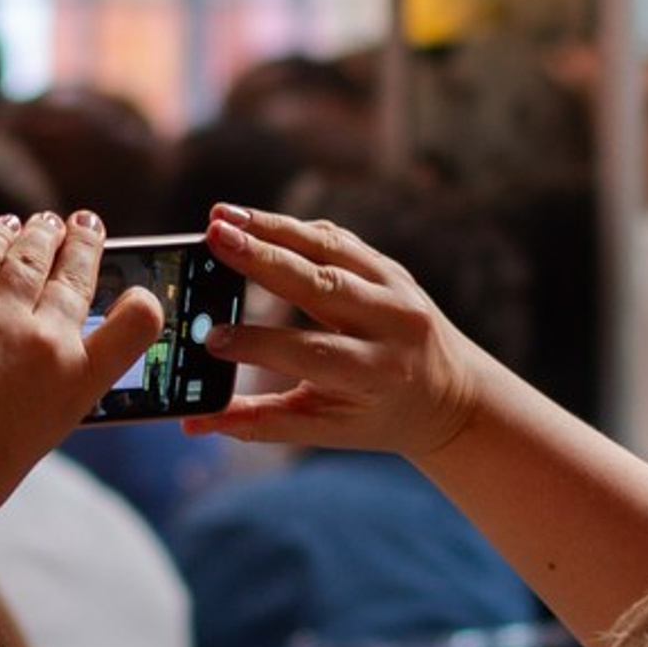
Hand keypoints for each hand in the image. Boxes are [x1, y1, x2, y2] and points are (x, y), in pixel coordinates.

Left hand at [0, 209, 162, 511]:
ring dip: (41, 234)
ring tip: (46, 222)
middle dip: (84, 243)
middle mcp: (47, 343)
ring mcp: (0, 322)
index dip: (142, 301)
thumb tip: (32, 358)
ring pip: (30, 257)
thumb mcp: (37, 432)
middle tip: (86, 224)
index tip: (137, 291)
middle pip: (75, 275)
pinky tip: (4, 227)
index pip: (137, 323)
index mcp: (79, 382)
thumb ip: (46, 388)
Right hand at [189, 201, 484, 462]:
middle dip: (262, 259)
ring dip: (271, 227)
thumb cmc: (382, 416)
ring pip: (329, 247)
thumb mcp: (328, 429)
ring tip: (220, 217)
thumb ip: (263, 424)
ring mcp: (397, 287)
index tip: (212, 338)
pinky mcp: (389, 265)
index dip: (260, 345)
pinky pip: (337, 239)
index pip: (311, 353)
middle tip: (213, 238)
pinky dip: (293, 229)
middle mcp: (394, 324)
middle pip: (322, 284)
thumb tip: (194, 424)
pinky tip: (251, 221)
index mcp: (379, 374)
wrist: (453, 393)